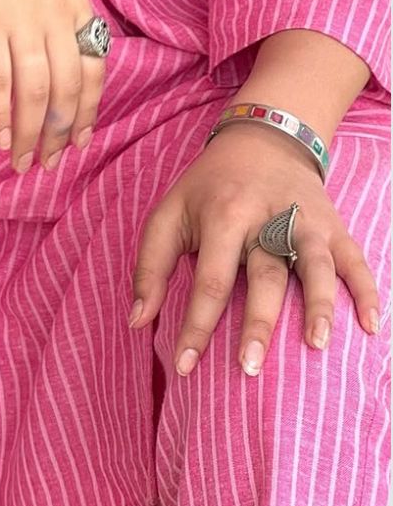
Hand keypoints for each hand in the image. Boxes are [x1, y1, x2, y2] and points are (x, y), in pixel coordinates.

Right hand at [0, 0, 105, 172]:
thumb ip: (47, 9)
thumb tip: (48, 58)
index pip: (96, 66)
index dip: (88, 110)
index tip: (77, 139)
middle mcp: (57, 7)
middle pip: (70, 87)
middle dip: (60, 132)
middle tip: (47, 162)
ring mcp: (22, 14)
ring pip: (37, 93)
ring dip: (31, 135)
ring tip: (20, 161)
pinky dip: (1, 117)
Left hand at [128, 123, 381, 375]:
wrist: (262, 137)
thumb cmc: (209, 186)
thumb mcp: (169, 212)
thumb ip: (149, 265)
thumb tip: (136, 322)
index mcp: (223, 214)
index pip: (210, 277)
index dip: (196, 324)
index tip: (183, 367)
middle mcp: (266, 217)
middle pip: (265, 273)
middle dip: (258, 321)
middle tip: (250, 368)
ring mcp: (304, 220)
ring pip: (315, 264)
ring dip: (318, 303)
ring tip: (316, 345)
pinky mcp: (333, 224)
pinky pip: (355, 259)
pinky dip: (367, 290)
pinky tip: (373, 326)